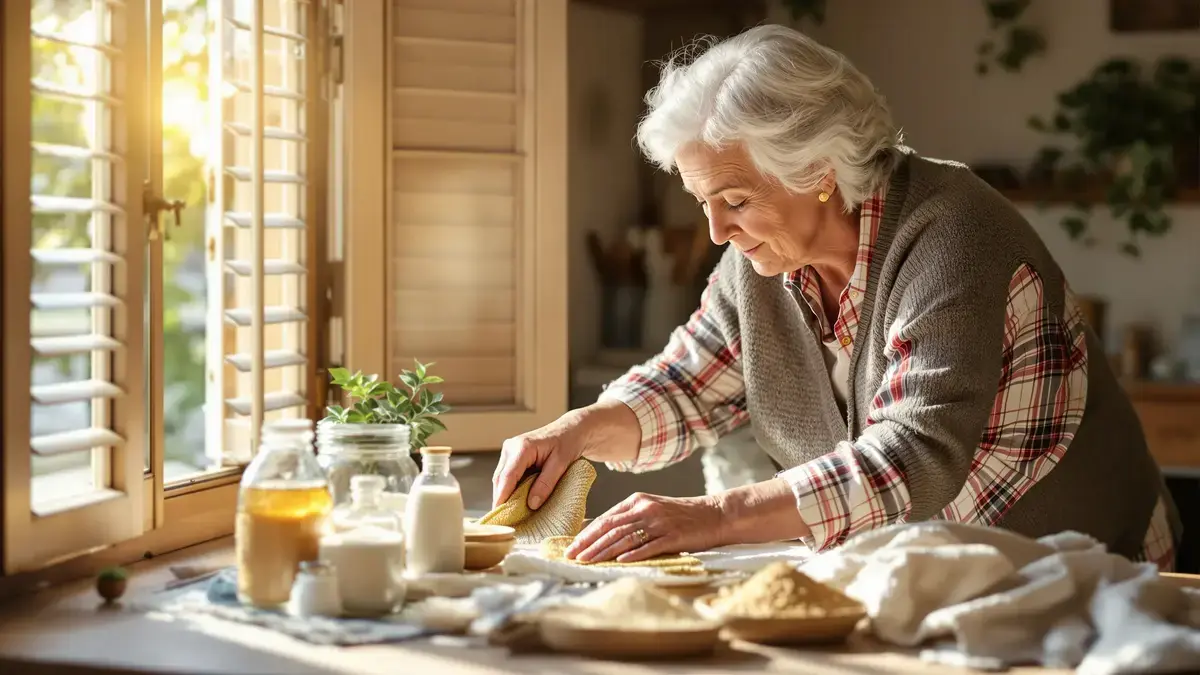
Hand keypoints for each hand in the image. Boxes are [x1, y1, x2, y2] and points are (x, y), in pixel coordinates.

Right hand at [491, 399, 641, 509]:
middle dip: (502, 500)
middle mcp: (511, 447)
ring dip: (505, 495)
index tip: (501, 515)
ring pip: (501, 479)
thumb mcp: (561, 464)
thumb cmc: (568, 443)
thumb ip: (546, 483)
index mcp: (522, 447)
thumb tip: (532, 504)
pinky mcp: (511, 457)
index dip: (502, 497)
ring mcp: (509, 451)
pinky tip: (515, 502)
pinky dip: (510, 489)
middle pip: (500, 479)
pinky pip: (506, 476)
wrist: (571, 430)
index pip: (507, 477)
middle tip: (506, 521)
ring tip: (510, 515)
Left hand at [564, 492, 726, 562]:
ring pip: (625, 538)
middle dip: (588, 544)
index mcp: (637, 501)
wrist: (714, 514)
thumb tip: (599, 532)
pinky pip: (649, 546)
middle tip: (572, 556)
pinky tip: (619, 561)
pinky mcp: (673, 536)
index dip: (586, 533)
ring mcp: (659, 522)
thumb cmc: (681, 515)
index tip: (571, 546)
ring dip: (603, 552)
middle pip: (611, 528)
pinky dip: (633, 554)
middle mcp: (645, 509)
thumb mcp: (651, 509)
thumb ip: (628, 518)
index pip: (606, 518)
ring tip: (587, 562)